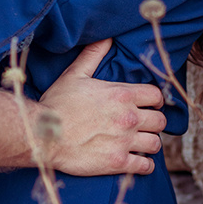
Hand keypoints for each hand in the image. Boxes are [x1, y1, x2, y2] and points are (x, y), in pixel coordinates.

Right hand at [40, 40, 165, 176]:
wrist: (42, 136)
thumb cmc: (57, 104)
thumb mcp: (75, 74)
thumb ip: (94, 55)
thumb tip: (106, 36)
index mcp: (122, 94)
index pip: (157, 96)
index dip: (153, 101)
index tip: (147, 105)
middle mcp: (129, 117)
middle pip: (160, 121)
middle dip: (153, 122)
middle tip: (143, 125)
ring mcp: (124, 141)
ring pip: (156, 144)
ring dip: (149, 143)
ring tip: (139, 143)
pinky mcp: (118, 163)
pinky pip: (145, 166)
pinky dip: (144, 165)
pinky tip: (136, 161)